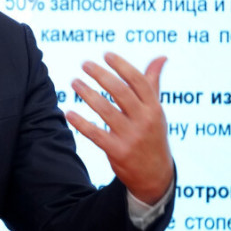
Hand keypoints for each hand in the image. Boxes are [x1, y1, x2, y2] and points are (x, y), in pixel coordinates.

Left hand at [66, 53, 172, 204]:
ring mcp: (131, 136)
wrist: (155, 175)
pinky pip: (95, 134)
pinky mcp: (118, 151)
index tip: (106, 54)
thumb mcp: (157, 110)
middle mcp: (144, 120)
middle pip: (121, 92)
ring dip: (87, 94)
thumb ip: (153, 83)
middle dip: (101, 75)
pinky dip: (80, 123)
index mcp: (154, 108)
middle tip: (84, 64)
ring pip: (105, 110)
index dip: (122, 66)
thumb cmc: (152, 134)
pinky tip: (68, 112)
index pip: (139, 82)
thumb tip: (161, 56)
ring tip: (74, 82)